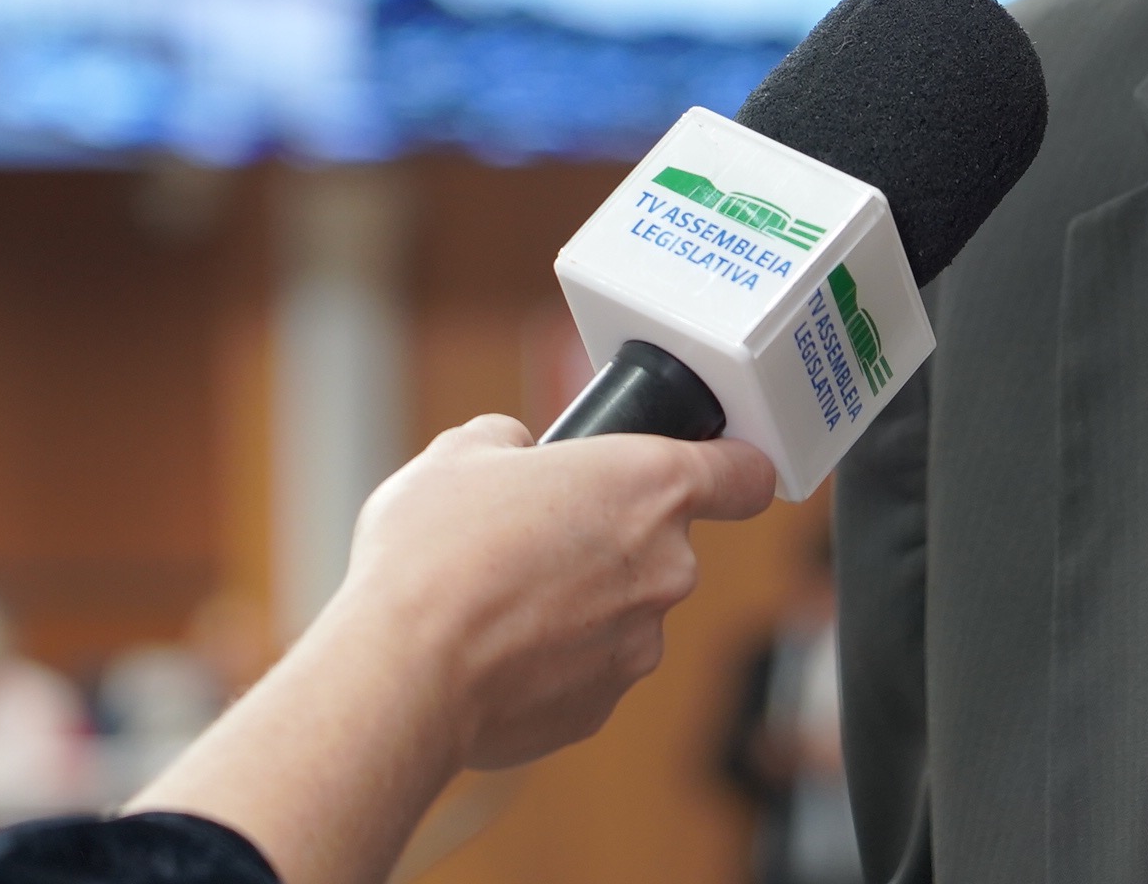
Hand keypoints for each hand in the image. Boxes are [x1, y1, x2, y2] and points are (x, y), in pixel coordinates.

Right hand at [130, 415, 771, 883]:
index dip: (732, 468)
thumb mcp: (461, 452)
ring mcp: (640, 644)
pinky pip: (587, 668)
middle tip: (535, 536)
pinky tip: (493, 652)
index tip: (717, 470)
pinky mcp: (603, 706)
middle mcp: (667, 566)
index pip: (744, 474)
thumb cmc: (434, 552)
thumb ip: (510, 440)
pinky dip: (552, 660)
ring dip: (578, 603)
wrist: (404, 668)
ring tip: (497, 600)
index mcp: (651, 486)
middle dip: (609, 540)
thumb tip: (516, 452)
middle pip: (663, 544)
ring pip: (622, 610)